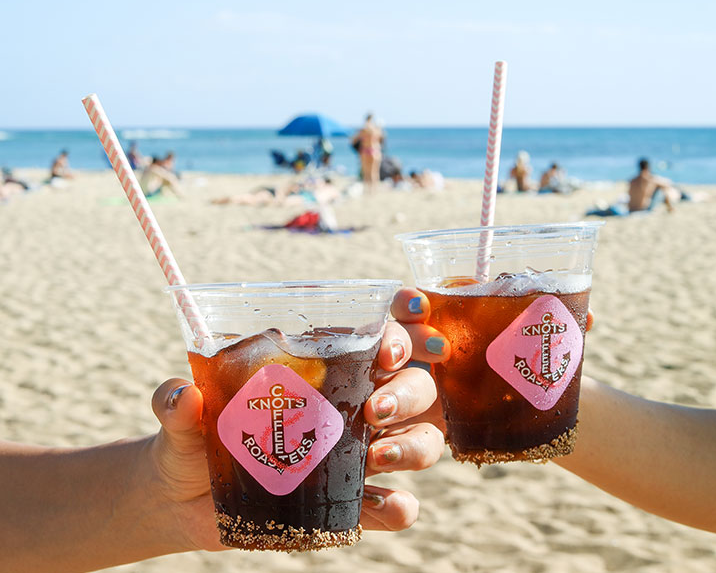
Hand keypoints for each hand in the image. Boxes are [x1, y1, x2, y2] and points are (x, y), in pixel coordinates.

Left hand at [147, 322, 444, 549]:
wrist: (184, 496)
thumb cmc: (193, 436)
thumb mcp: (183, 415)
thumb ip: (178, 402)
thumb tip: (183, 395)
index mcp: (321, 366)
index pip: (379, 334)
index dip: (403, 327)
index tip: (398, 333)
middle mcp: (350, 402)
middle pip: (413, 383)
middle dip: (408, 390)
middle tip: (376, 407)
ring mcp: (356, 451)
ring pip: (419, 437)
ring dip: (413, 444)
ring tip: (379, 455)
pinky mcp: (349, 498)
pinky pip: (390, 502)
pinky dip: (398, 505)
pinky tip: (388, 505)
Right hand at [388, 287, 595, 436]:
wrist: (515, 417)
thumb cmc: (514, 370)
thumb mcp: (525, 348)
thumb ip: (548, 329)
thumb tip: (587, 317)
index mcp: (437, 325)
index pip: (411, 304)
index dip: (409, 301)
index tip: (423, 306)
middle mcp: (413, 357)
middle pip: (392, 343)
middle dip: (393, 347)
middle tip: (396, 361)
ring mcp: (403, 394)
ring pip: (383, 391)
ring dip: (384, 400)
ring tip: (379, 419)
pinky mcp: (405, 433)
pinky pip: (388, 441)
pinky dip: (388, 449)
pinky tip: (380, 460)